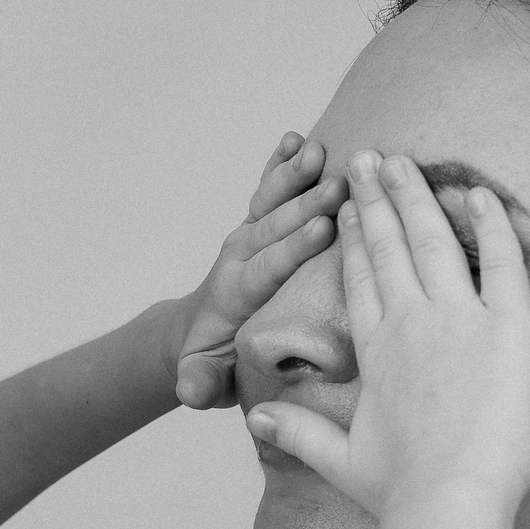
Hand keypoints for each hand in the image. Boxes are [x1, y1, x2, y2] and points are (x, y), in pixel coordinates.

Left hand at [173, 133, 348, 408]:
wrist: (195, 337)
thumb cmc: (213, 364)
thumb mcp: (205, 382)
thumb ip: (199, 385)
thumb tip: (190, 392)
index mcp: (235, 293)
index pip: (267, 268)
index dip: (293, 249)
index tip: (323, 229)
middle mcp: (240, 257)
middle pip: (274, 228)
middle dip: (305, 206)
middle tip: (339, 185)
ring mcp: (247, 238)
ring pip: (270, 202)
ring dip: (293, 175)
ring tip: (317, 150)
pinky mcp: (255, 227)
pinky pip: (266, 192)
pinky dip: (278, 164)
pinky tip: (295, 137)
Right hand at [246, 151, 529, 516]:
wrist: (448, 504)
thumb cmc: (400, 491)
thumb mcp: (339, 458)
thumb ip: (296, 431)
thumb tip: (254, 418)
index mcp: (374, 349)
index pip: (359, 278)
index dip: (352, 238)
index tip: (346, 206)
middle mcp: (410, 322)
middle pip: (389, 245)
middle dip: (376, 198)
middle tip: (367, 158)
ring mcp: (459, 320)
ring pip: (433, 240)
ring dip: (417, 195)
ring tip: (404, 161)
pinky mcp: (508, 329)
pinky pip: (501, 261)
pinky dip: (490, 224)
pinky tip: (480, 193)